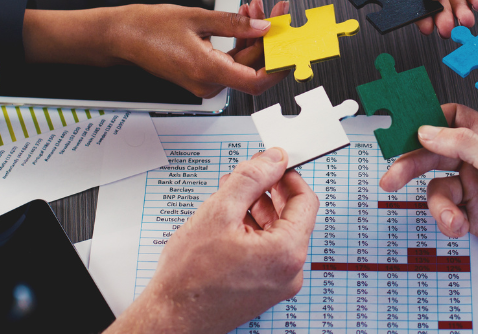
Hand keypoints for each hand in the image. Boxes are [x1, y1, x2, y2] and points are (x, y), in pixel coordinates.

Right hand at [107, 148, 318, 333]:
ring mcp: (279, 283)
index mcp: (287, 252)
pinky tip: (231, 222)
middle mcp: (290, 271)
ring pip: (278, 234)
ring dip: (258, 210)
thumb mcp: (219, 212)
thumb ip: (251, 179)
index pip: (305, 201)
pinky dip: (253, 232)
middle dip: (269, 192)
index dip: (288, 177)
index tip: (273, 165)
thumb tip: (273, 160)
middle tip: (248, 177)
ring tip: (232, 197)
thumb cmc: (189, 277)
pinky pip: (269, 252)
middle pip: (292, 217)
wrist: (172, 316)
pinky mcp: (265, 289)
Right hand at [112, 0, 289, 97]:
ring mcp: (205, 81)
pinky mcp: (202, 74)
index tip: (291, 47)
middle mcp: (207, 82)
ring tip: (256, 7)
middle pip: (252, 67)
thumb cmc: (149, 27)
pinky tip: (244, 18)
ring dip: (255, 36)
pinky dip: (240, 41)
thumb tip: (265, 26)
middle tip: (277, 11)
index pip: (256, 81)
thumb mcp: (198, 17)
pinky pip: (230, 61)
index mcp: (206, 70)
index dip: (278, 67)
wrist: (123, 35)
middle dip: (268, 38)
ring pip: (243, 62)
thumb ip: (236, 23)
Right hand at [380, 104, 477, 276]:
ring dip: (439, 205)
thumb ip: (462, 144)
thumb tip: (429, 130)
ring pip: (438, 188)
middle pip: (435, 154)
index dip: (426, 121)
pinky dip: (448, 221)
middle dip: (412, 165)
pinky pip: (448, 212)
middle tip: (392, 178)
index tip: (401, 129)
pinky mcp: (476, 215)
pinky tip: (460, 227)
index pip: (451, 118)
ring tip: (452, 219)